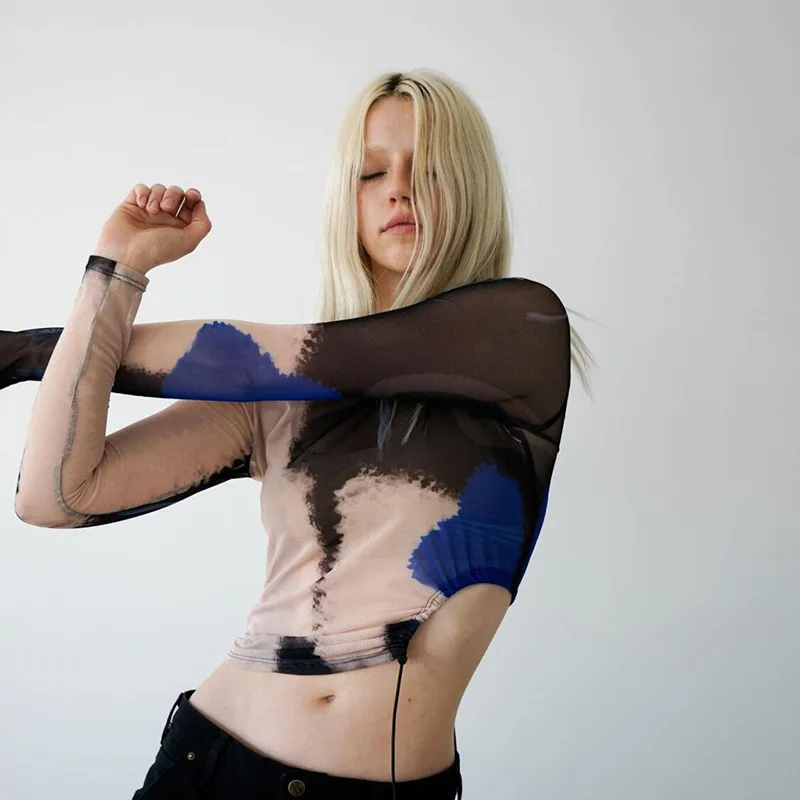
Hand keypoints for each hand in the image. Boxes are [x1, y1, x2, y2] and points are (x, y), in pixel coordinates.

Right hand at [93, 184, 211, 274]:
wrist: (126, 254)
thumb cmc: (157, 250)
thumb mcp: (189, 241)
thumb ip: (202, 224)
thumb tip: (200, 205)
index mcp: (180, 227)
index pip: (191, 204)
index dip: (193, 196)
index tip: (191, 196)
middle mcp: (165, 218)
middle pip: (176, 193)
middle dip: (174, 195)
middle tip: (166, 208)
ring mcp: (148, 211)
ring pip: (159, 189)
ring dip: (157, 195)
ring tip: (151, 211)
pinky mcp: (132, 205)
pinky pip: (140, 188)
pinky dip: (143, 193)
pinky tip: (141, 205)